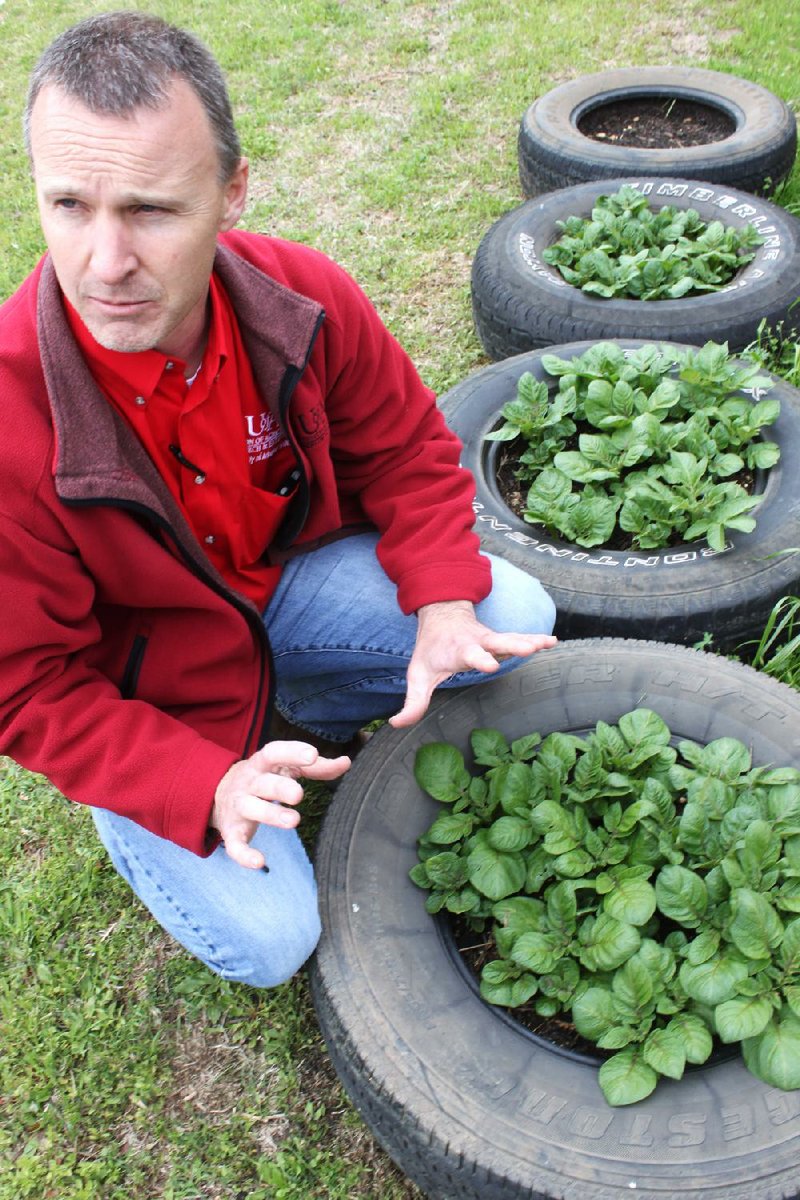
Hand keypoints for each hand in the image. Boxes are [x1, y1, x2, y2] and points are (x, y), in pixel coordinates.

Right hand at [210, 740, 350, 868]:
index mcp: (263, 764)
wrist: (218, 792)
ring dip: (270, 815)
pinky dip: (243, 855)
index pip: (274, 752)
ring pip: (251, 808)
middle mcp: (249, 783)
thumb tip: (346, 762)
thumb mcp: (286, 768)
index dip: (292, 752)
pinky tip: (259, 862)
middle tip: (299, 794)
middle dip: (280, 788)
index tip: (312, 755)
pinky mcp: (232, 831)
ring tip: (293, 821)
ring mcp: (239, 806)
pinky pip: (234, 844)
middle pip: (264, 783)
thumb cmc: (265, 777)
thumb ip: (315, 767)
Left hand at [389, 599, 556, 728]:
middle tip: (528, 649)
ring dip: (530, 640)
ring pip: (513, 638)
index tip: (491, 665)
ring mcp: (491, 639)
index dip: (480, 660)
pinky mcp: (500, 639)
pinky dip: (536, 640)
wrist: (442, 615)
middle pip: (497, 643)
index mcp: (459, 650)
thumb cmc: (431, 650)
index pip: (470, 656)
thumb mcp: (417, 675)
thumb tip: (397, 724)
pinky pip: (520, 638)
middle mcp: (478, 642)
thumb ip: (412, 702)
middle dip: (512, 645)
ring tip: (548, 643)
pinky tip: (552, 642)